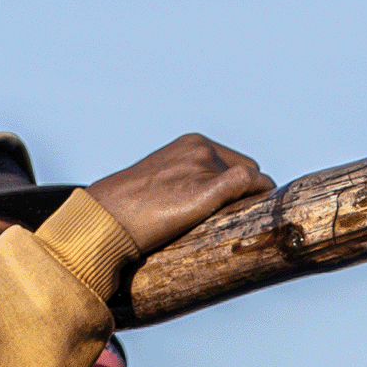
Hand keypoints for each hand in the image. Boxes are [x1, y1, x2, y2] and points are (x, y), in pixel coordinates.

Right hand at [84, 135, 271, 255]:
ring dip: (251, 200)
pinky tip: (258, 211)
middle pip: (248, 169)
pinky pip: (250, 182)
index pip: (236, 161)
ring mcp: (204, 165)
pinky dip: (260, 193)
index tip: (238, 208)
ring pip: (253, 179)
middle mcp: (201, 149)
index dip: (241, 186)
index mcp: (192, 143)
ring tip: (238, 223)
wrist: (106, 217)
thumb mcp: (163, 184)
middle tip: (236, 219)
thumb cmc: (129, 209)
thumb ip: (188, 184)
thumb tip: (200, 206)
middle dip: (247, 192)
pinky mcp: (206, 186)